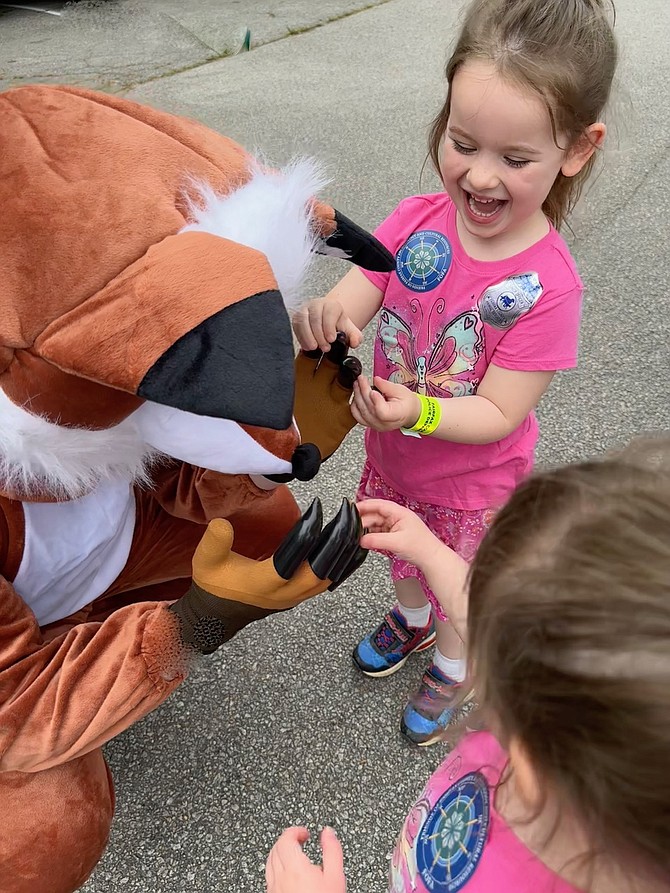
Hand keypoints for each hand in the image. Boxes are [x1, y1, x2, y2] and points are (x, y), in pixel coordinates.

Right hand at [193, 498, 366, 611]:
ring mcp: (297, 596)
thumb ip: (213, 543)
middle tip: (346, 510)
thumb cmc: (214, 584)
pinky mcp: (303, 594)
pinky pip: (332, 579)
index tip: (317, 507)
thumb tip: (221, 524)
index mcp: (263, 584)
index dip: (307, 533)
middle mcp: (286, 593)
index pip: (293, 559)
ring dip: (346, 550)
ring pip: (332, 576)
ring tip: (355, 520)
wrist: (218, 614)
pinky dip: (346, 562)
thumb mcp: (205, 561)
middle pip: (322, 570)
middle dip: (338, 539)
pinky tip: (355, 542)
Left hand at [266, 827, 345, 892]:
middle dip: (287, 840)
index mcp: (295, 867)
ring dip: (279, 852)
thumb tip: (327, 832)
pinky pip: (269, 877)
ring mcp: (274, 889)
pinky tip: (287, 875)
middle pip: (275, 848)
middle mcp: (280, 877)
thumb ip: (332, 851)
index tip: (306, 834)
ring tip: (294, 855)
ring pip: (269, 862)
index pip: (286, 839)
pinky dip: (276, 867)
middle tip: (301, 841)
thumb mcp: (336, 877)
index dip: (295, 831)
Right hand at [293, 298, 362, 352]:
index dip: (329, 326)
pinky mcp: (296, 317)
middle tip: (324, 348)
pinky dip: (300, 337)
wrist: (328, 322)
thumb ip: (356, 337)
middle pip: (315, 317)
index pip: (329, 312)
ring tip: (313, 348)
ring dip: (308, 336)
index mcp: (332, 305)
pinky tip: (306, 346)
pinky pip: (295, 326)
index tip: (331, 339)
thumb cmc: (338, 326)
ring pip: (303, 320)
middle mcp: (317, 304)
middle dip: (319, 334)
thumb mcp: (350, 331)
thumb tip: (355, 342)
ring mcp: (305, 309)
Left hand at [351, 375, 420, 431]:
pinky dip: (355, 405)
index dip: (376, 401)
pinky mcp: (369, 424)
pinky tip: (357, 395)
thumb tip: (376, 380)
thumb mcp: (400, 390)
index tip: (373, 390)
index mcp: (396, 415)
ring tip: (357, 384)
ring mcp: (376, 425)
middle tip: (361, 379)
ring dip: (357, 396)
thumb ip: (387, 386)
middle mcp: (384, 423)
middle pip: (369, 408)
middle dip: (363, 391)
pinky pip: (358, 416)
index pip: (382, 412)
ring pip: (361, 412)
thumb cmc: (406, 402)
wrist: (408, 413)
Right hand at [357, 499, 444, 568]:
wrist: (432, 559)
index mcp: (399, 513)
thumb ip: (376, 540)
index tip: (352, 509)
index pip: (379, 504)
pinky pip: (380, 532)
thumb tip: (361, 540)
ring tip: (357, 534)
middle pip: (376, 514)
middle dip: (364, 520)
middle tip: (352, 527)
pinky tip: (366, 539)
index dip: (365, 505)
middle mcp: (397, 517)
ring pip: (377, 524)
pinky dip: (372, 535)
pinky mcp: (395, 535)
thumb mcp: (396, 542)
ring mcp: (396, 526)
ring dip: (367, 528)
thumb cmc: (421, 547)